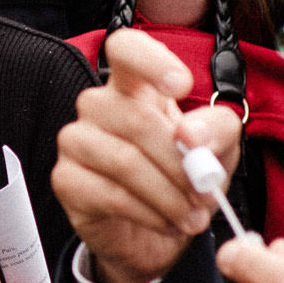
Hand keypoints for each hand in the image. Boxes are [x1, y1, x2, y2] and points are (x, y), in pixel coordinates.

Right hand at [50, 28, 243, 282]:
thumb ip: (217, 131)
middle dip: (180, 164)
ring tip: (191, 217)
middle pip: (137, 119)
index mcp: (133, 86)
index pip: (125, 48)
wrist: (156, 234)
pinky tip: (165, 223)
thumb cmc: (182, 179)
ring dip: (168, 196)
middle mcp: (98, 105)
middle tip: (206, 195)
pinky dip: (148, 214)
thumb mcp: (217, 150)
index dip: (150, 61)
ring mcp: (75, 141)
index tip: (181, 86)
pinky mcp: (65, 180)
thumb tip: (191, 135)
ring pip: (125, 161)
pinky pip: (109, 194)